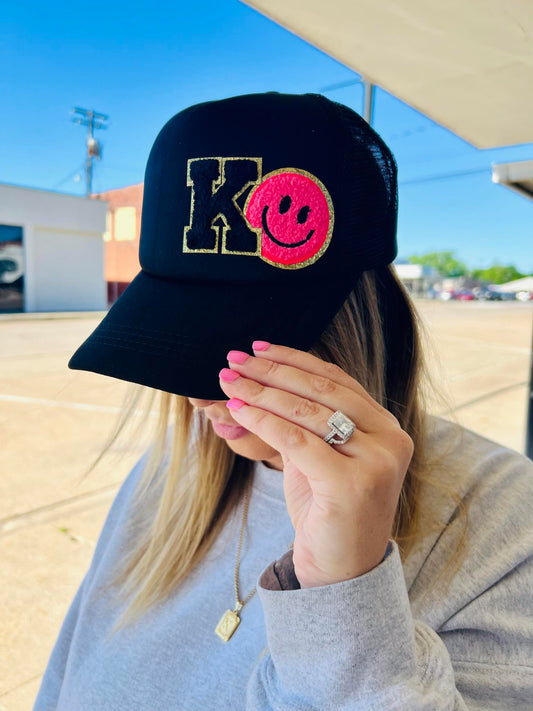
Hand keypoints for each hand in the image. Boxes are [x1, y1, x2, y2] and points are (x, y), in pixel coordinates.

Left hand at [218, 343, 413, 587]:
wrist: (340, 573)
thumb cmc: (327, 513)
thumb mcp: (318, 458)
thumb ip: (302, 422)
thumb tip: (255, 382)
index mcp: (387, 428)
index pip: (337, 380)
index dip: (295, 359)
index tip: (259, 347)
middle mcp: (390, 440)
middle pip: (321, 390)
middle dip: (272, 371)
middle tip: (234, 359)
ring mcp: (377, 462)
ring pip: (307, 412)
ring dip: (260, 392)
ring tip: (228, 380)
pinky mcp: (353, 485)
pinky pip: (297, 441)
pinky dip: (263, 420)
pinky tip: (237, 408)